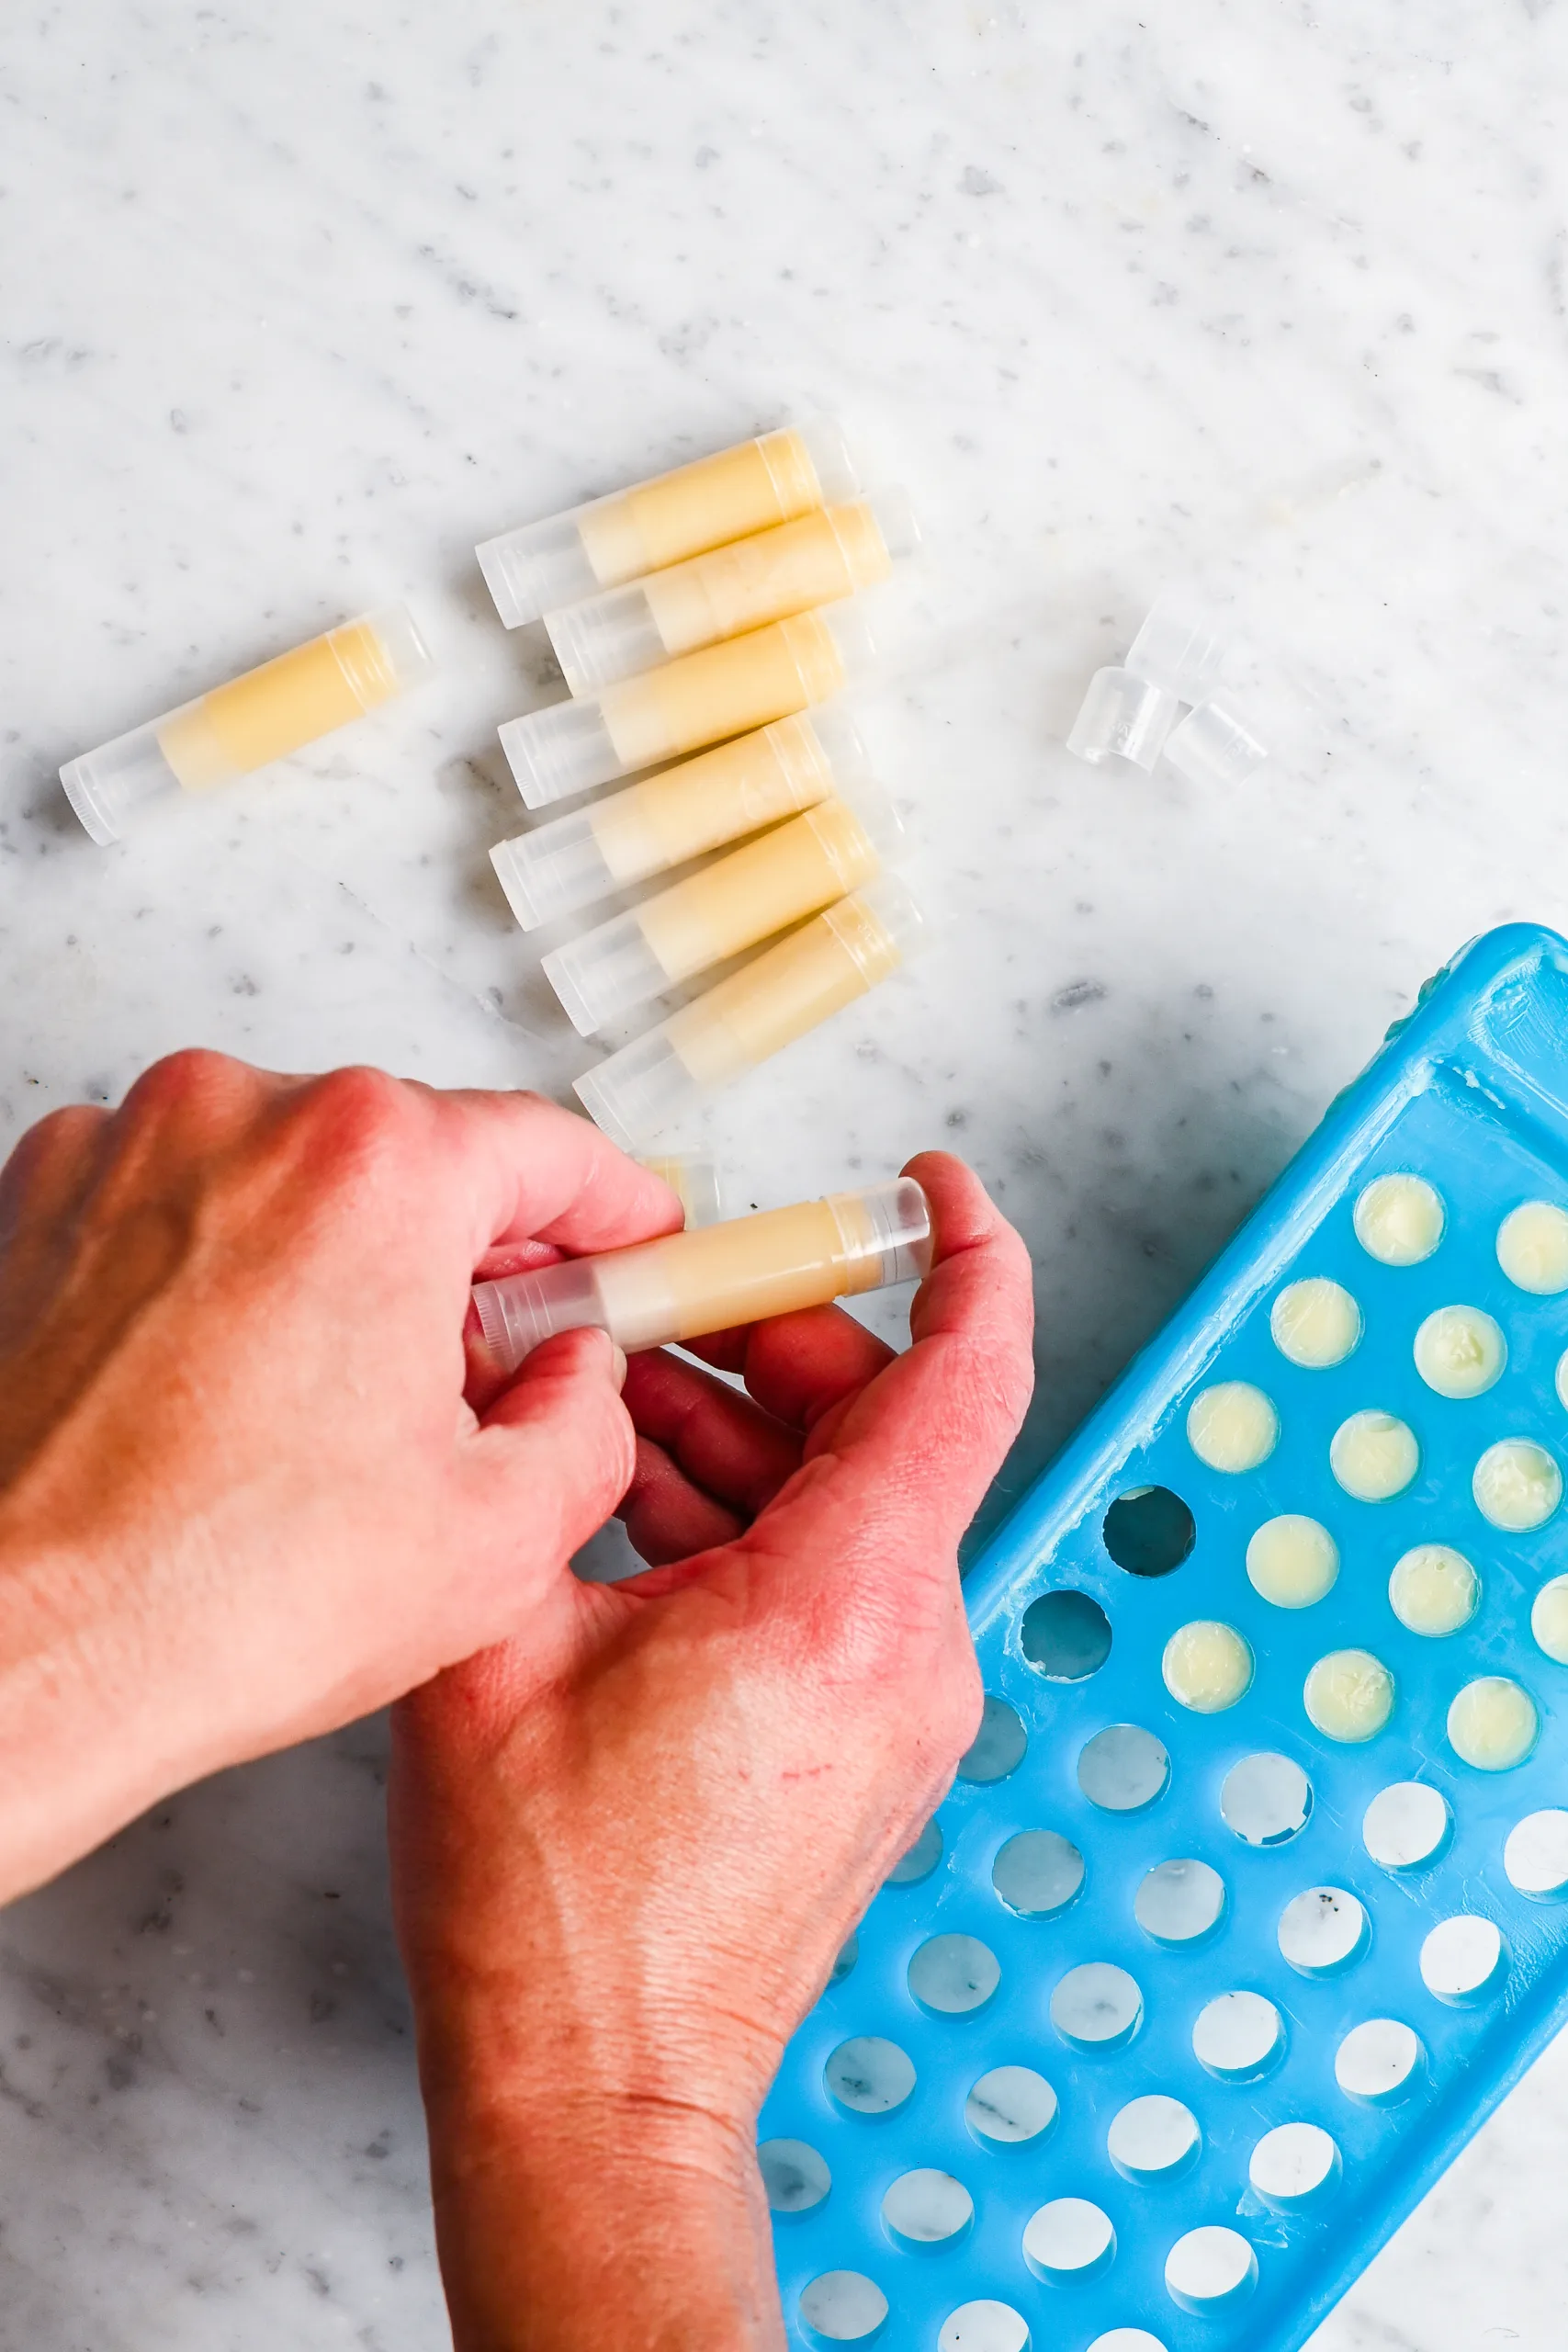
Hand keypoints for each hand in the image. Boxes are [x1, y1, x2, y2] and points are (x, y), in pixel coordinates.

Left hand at [0, 1052, 679, 1901]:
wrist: (3, 1652)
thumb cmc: (204, 1600)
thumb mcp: (499, 1535)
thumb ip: (587, 1417)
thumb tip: (577, 1373)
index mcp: (374, 1165)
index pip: (546, 1144)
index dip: (612, 1207)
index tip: (627, 1244)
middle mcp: (243, 1115)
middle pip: (416, 1150)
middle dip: (471, 1249)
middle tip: (495, 1362)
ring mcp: (127, 1146)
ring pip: (296, 1173)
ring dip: (345, 1257)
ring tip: (340, 1404)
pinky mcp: (44, 1197)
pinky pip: (188, 1200)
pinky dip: (232, 1265)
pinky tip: (236, 1389)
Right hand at [390, 1152, 1033, 2351]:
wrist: (598, 2091)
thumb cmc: (554, 1907)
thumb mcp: (497, 1643)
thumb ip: (533, 1474)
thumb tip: (532, 1367)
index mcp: (847, 1599)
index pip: (964, 1374)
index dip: (966, 1250)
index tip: (931, 1183)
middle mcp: (909, 1646)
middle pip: (879, 1423)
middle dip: (762, 1345)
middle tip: (644, 1307)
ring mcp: (898, 1703)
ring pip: (844, 1500)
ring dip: (733, 1438)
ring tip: (600, 1410)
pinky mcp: (865, 1742)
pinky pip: (827, 1578)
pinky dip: (742, 1522)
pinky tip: (626, 1507)